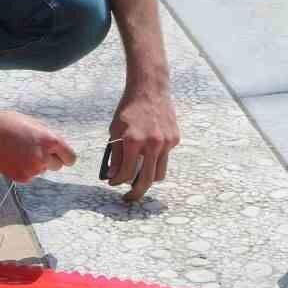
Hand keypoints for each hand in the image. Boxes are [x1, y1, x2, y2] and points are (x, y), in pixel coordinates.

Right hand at [0, 109, 76, 182]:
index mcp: (50, 140)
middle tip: (33, 151)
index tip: (61, 158)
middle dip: (49, 160)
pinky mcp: (22, 177)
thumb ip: (48, 137)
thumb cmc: (8, 124)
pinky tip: (11, 158)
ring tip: (17, 151)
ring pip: (41, 170)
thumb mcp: (34, 125)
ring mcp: (33, 168)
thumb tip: (57, 148)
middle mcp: (44, 156)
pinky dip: (22, 169)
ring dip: (34, 164)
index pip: (70, 157)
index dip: (64, 157)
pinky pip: (28, 176)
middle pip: (57, 166)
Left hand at [106, 88, 179, 202]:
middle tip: (129, 198)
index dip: (117, 182)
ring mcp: (166, 142)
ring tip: (139, 177)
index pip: (126, 173)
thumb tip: (114, 175)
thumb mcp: (115, 130)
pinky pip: (165, 157)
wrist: (150, 89)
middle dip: (136, 193)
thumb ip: (115, 154)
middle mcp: (152, 143)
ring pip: (159, 173)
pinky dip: (156, 159)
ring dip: (148, 179)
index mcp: (133, 141)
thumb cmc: (129, 108)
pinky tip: (149, 150)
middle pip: (146, 180)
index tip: (113, 183)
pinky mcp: (175, 139)